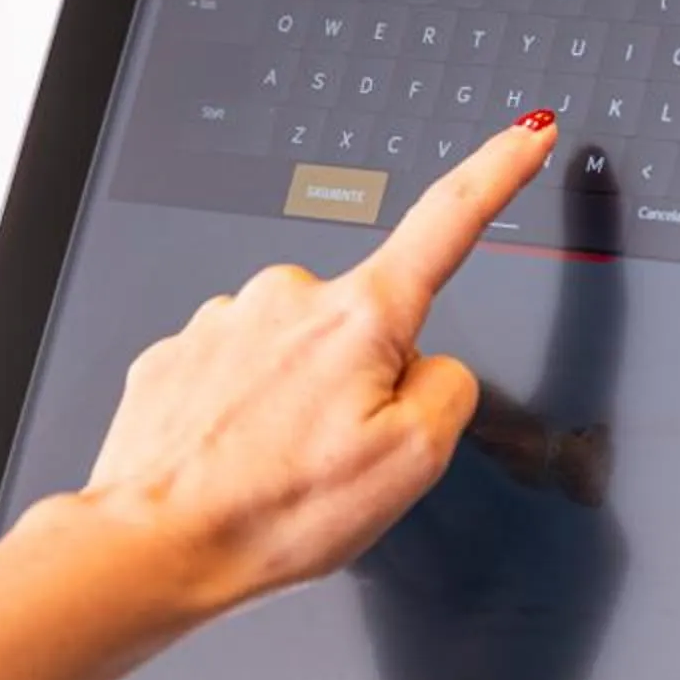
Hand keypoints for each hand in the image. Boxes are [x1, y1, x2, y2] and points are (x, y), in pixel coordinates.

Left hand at [77, 115, 558, 616]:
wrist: (152, 545)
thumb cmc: (272, 514)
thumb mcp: (413, 464)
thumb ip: (449, 392)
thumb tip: (429, 370)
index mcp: (359, 318)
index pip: (448, 222)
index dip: (497, 172)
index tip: (527, 134)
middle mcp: (287, 299)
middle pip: (366, 329)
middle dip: (363, 387)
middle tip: (333, 462)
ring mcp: (223, 320)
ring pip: (297, 358)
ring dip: (296, 408)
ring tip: (274, 474)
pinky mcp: (177, 353)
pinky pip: (238, 378)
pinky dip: (244, 421)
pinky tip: (233, 465)